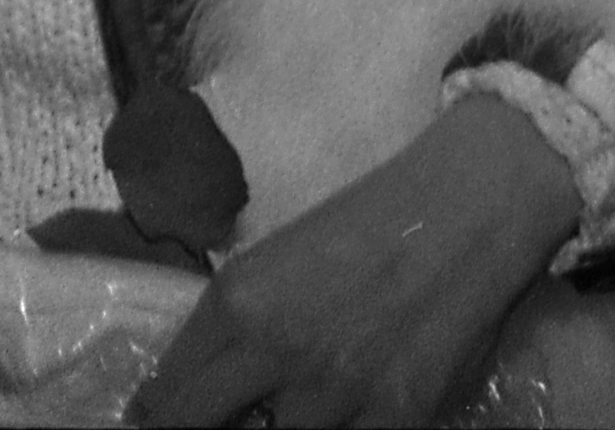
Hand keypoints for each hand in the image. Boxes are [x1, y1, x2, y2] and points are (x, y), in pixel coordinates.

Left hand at [131, 94, 579, 425]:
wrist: (461, 208)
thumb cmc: (366, 223)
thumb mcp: (278, 262)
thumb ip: (239, 325)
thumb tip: (204, 384)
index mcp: (237, 299)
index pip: (170, 392)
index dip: (159, 415)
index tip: (153, 421)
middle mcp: (274, 349)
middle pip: (196, 425)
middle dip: (196, 429)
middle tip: (209, 423)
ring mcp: (335, 391)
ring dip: (272, 429)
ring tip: (286, 407)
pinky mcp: (396, 418)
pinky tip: (338, 419)